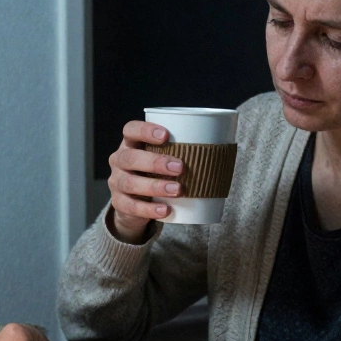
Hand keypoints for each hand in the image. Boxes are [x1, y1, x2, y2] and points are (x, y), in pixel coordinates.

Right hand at [107, 120, 183, 243]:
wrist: (136, 203)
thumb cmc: (157, 173)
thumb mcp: (164, 158)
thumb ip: (182, 152)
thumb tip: (224, 146)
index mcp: (131, 144)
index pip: (130, 130)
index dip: (145, 130)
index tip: (166, 135)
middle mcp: (119, 160)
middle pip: (130, 157)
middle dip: (155, 162)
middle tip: (180, 167)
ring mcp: (116, 182)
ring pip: (129, 182)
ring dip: (155, 186)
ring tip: (177, 190)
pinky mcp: (119, 203)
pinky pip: (131, 206)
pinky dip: (149, 210)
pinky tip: (165, 210)